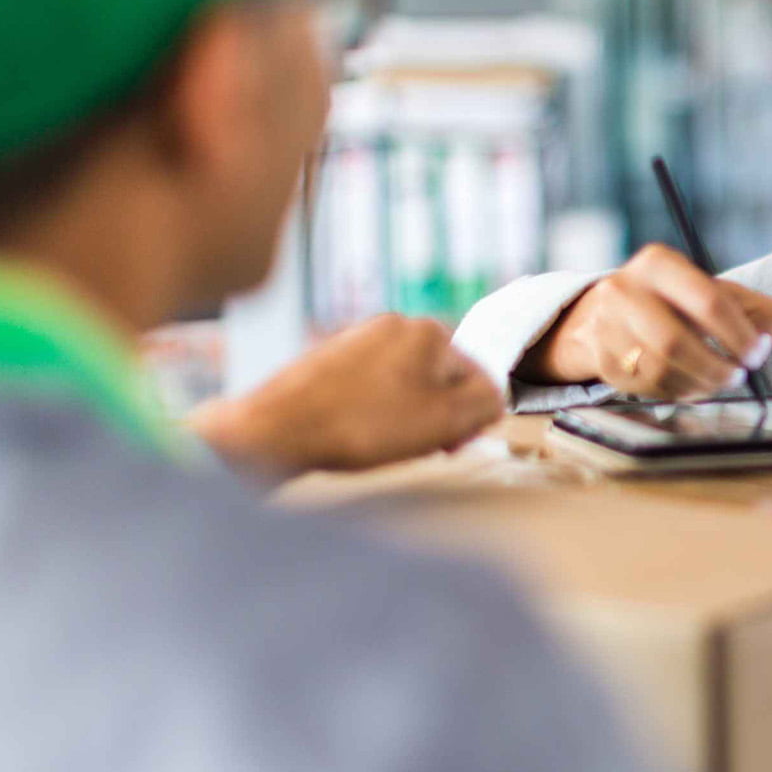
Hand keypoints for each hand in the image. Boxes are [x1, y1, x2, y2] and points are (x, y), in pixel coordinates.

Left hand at [189, 314, 504, 479]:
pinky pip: (370, 388)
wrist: (277, 431)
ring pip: (404, 384)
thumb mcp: (446, 420)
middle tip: (421, 447)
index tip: (451, 444)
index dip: (471, 417)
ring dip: (406, 415)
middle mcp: (393, 325)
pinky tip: (357, 435)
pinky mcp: (328, 361)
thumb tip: (495, 396)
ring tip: (385, 443)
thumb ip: (486, 403)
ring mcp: (357, 340)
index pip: (478, 374)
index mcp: (428, 331)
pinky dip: (373, 412)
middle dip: (437, 414)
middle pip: (439, 377)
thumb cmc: (364, 425)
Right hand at [527, 244, 771, 399]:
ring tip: (719, 381)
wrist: (602, 315)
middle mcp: (624, 290)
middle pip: (676, 341)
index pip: (707, 300)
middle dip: (716, 366)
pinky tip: (694, 385)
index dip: (739, 333)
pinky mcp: (603, 359)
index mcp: (658, 264)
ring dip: (700, 383)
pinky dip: (679, 392)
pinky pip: (648, 386)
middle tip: (739, 375)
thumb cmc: (670, 303)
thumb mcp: (709, 291)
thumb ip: (751, 306)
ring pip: (660, 368)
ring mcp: (608, 327)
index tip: (758, 352)